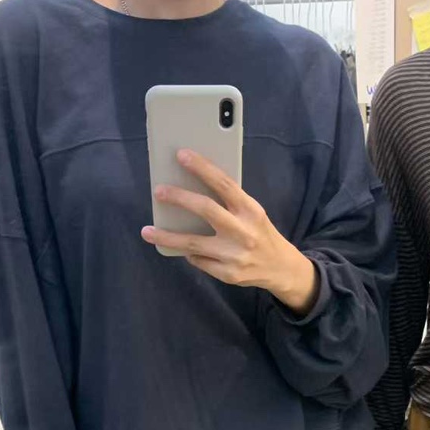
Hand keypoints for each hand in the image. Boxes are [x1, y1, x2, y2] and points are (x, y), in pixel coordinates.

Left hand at [141, 150, 319, 314]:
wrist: (281, 268)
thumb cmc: (260, 233)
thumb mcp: (252, 212)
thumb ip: (229, 202)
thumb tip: (192, 188)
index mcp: (251, 210)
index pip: (224, 183)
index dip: (201, 167)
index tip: (181, 155)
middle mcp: (244, 232)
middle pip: (206, 209)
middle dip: (179, 198)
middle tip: (158, 191)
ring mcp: (235, 255)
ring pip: (194, 243)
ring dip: (167, 236)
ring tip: (148, 231)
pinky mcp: (229, 274)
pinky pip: (200, 260)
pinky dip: (190, 253)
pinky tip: (183, 248)